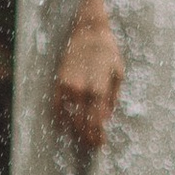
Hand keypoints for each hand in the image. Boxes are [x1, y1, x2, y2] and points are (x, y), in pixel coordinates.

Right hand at [53, 0, 122, 150]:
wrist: (88, 30)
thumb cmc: (107, 51)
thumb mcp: (118, 73)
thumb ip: (112, 98)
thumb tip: (106, 118)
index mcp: (99, 89)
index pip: (96, 122)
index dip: (97, 136)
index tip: (100, 143)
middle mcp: (82, 90)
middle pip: (81, 124)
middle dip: (87, 137)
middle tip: (91, 144)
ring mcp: (68, 87)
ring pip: (68, 118)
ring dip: (74, 130)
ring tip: (81, 136)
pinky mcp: (58, 82)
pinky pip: (56, 107)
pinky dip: (60, 118)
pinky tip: (66, 123)